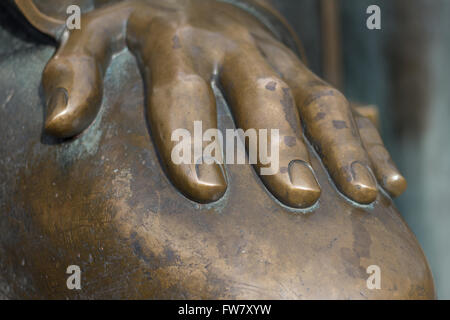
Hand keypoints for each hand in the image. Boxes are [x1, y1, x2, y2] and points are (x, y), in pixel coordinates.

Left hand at [17, 0, 405, 207]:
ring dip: (342, 147)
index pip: (183, 90)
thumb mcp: (96, 32)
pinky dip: (371, 145)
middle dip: (280, 145)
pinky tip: (388, 183)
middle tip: (295, 195)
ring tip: (359, 195)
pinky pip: (346, 107)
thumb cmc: (141, 26)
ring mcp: (279, 59)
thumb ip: (72, 72)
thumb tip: (60, 125)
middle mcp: (236, 47)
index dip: (192, 137)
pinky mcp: (305, 72)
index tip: (205, 187)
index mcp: (179, 38)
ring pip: (319, 100)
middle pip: (263, 95)